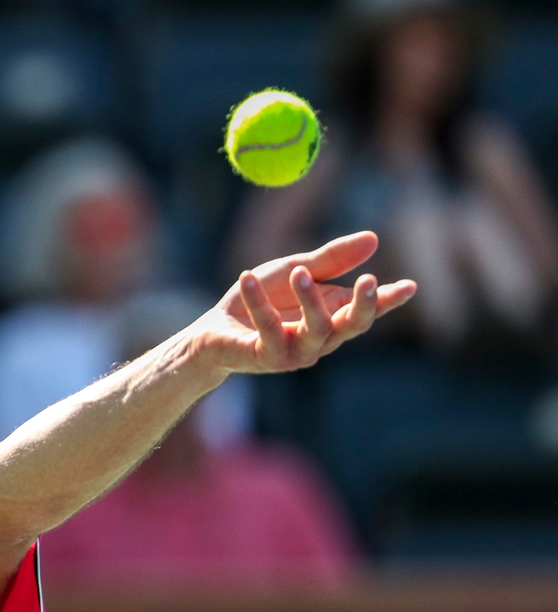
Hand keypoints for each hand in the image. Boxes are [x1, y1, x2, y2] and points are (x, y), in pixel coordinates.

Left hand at [193, 231, 415, 374]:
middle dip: (362, 305)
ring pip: (316, 330)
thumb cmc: (263, 298)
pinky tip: (247, 276)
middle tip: (367, 279)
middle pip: (352, 326)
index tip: (410, 286)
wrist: (216, 329)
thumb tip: (373, 238)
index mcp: (334, 315)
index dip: (388, 300)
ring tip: (299, 271)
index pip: (367, 310)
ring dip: (310, 300)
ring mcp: (296, 352)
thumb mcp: (296, 269)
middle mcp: (321, 339)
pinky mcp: (267, 357)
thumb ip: (331, 259)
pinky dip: (259, 302)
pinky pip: (269, 330)